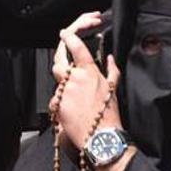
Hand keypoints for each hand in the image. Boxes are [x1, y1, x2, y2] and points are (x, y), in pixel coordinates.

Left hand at [51, 19, 120, 150]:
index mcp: (88, 72)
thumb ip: (112, 69)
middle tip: (65, 55)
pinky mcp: (56, 105)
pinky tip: (75, 107)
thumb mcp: (113, 88)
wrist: (100, 137)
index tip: (66, 33)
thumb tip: (110, 58)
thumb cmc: (109, 114)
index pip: (75, 46)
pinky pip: (56, 97)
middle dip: (60, 55)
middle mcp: (73, 79)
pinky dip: (64, 99)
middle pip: (58, 59)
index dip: (69, 36)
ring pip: (57, 80)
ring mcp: (63, 92)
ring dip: (64, 81)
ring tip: (77, 91)